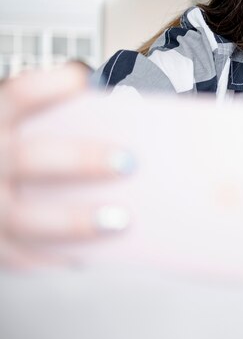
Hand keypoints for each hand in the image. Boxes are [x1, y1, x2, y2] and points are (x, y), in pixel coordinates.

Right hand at [0, 64, 132, 268]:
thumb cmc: (18, 148)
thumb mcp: (22, 125)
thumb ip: (58, 116)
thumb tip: (123, 106)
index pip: (17, 96)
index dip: (47, 85)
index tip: (83, 79)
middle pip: (30, 158)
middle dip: (80, 159)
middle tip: (129, 161)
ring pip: (24, 218)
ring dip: (75, 221)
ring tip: (122, 220)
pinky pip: (21, 257)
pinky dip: (58, 259)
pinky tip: (92, 256)